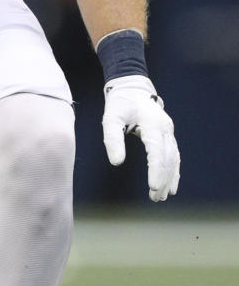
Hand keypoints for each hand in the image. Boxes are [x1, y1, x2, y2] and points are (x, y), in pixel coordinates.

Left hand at [102, 74, 179, 202]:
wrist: (132, 88)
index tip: (153, 187)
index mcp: (152, 124)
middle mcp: (164, 128)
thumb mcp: (111, 118)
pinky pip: (174, 155)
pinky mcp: (167, 134)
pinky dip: (173, 170)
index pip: (157, 152)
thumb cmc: (120, 104)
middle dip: (162, 179)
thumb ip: (112, 139)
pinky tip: (171, 184)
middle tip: (155, 197)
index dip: (156, 170)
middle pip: (167, 158)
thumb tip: (117, 163)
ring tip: (162, 196)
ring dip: (169, 178)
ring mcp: (168, 131)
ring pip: (173, 158)